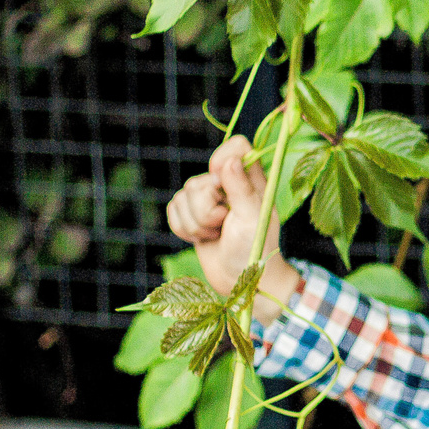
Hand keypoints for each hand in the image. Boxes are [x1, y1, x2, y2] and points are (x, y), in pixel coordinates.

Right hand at [163, 137, 296, 315]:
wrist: (241, 281)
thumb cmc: (256, 250)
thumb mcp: (253, 218)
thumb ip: (241, 188)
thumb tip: (229, 160)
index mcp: (250, 179)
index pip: (236, 146)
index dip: (222, 160)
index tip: (220, 182)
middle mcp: (228, 184)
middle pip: (199, 181)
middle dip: (206, 211)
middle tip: (225, 225)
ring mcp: (208, 200)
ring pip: (183, 198)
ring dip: (197, 225)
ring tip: (217, 235)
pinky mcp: (192, 215)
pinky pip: (173, 211)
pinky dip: (184, 230)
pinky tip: (203, 239)